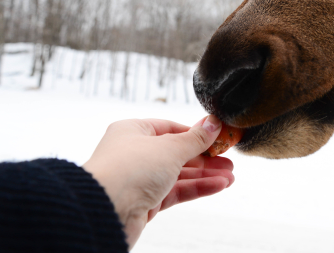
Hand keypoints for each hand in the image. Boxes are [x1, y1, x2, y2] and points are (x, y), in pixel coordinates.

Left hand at [83, 116, 233, 249]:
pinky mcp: (145, 202)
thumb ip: (195, 138)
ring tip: (230, 177)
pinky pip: (176, 191)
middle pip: (177, 152)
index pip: (170, 128)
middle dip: (205, 158)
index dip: (195, 133)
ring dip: (205, 175)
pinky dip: (197, 188)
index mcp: (134, 131)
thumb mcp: (170, 148)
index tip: (218, 137)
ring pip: (179, 174)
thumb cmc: (128, 170)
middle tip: (229, 161)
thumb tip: (213, 123)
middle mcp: (135, 153)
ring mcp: (140, 179)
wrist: (104, 211)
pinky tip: (218, 186)